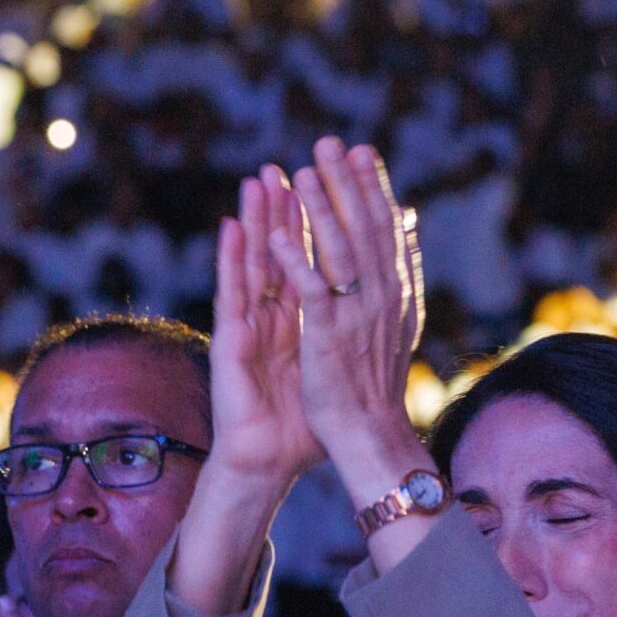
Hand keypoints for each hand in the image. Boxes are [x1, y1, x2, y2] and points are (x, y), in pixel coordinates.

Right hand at [207, 167, 323, 487]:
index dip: (328, 216)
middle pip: (286, 248)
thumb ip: (352, 328)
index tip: (343, 177)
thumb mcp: (338, 363)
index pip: (317, 255)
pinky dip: (233, 258)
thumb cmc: (305, 418)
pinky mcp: (232, 340)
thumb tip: (383, 302)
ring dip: (258, 217)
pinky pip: (233, 293)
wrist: (271, 457)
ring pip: (256, 260)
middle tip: (300, 159)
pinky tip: (233, 227)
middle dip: (293, 202)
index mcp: (303, 315)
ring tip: (260, 178)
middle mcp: (273, 312)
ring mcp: (250, 323)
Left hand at [265, 138, 425, 474]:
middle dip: (347, 184)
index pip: (386, 228)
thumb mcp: (395, 316)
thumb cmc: (374, 378)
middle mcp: (382, 296)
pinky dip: (297, 263)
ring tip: (303, 172)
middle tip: (331, 143)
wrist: (369, 432)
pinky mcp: (328, 337)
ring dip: (321, 210)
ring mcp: (356, 315)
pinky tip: (280, 236)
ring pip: (340, 252)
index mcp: (396, 290)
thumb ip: (399, 268)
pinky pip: (312, 293)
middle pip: (365, 228)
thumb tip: (407, 221)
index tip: (362, 150)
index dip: (373, 187)